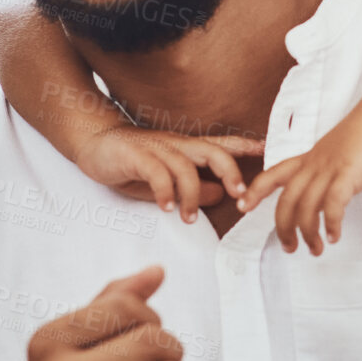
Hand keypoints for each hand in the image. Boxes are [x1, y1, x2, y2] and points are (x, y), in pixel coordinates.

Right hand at [76, 127, 264, 222]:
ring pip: (185, 166)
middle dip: (231, 172)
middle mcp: (175, 145)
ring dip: (191, 195)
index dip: (245, 147)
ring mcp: (155, 148)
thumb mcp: (166, 178)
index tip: (268, 151)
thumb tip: (219, 194)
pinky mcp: (135, 155)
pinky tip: (165, 207)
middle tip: (240, 197)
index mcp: (185, 149)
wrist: (94, 143)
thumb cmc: (132, 161)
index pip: (221, 145)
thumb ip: (191, 186)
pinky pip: (156, 172)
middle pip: (212, 151)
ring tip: (189, 217)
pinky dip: (164, 191)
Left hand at [236, 103, 361, 253]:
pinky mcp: (350, 172)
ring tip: (315, 249)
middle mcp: (314, 163)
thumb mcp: (338, 154)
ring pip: (307, 205)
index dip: (255, 191)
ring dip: (308, 233)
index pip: (273, 174)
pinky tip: (334, 236)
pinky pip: (334, 202)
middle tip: (289, 248)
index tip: (242, 207)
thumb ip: (328, 175)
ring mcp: (331, 167)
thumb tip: (327, 199)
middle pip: (286, 199)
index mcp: (309, 158)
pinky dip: (332, 223)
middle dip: (283, 227)